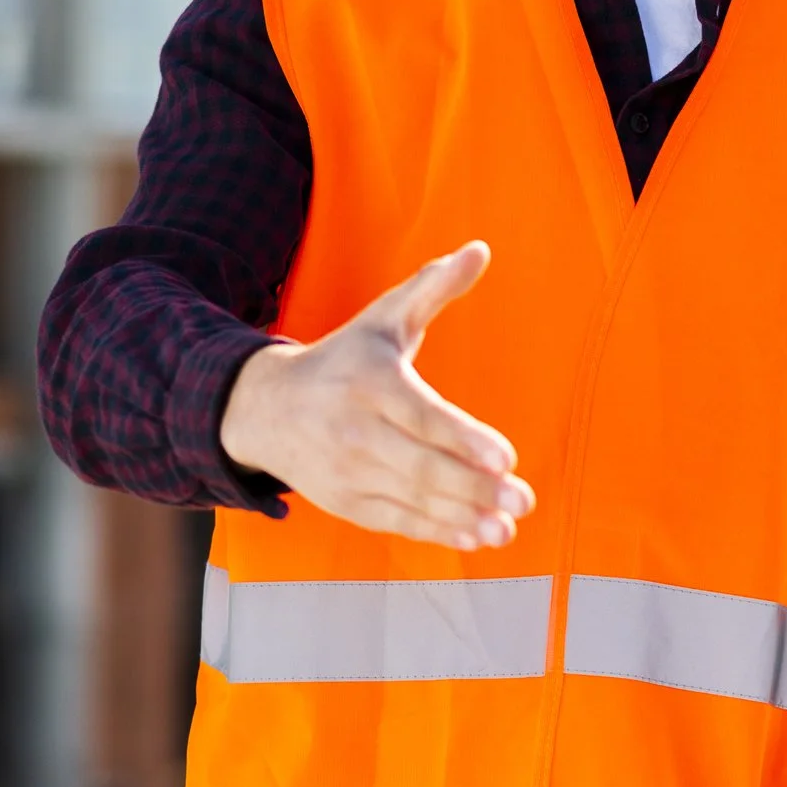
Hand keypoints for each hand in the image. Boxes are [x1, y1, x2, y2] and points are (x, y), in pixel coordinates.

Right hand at [217, 241, 533, 549]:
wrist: (264, 409)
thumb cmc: (343, 360)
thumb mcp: (382, 319)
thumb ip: (432, 288)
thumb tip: (479, 249)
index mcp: (370, 383)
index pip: (422, 416)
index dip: (463, 439)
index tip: (506, 458)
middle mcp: (355, 431)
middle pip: (421, 466)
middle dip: (475, 487)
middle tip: (522, 499)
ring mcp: (348, 472)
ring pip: (411, 499)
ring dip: (463, 517)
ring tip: (507, 528)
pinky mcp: (345, 502)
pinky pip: (395, 521)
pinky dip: (435, 533)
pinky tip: (474, 537)